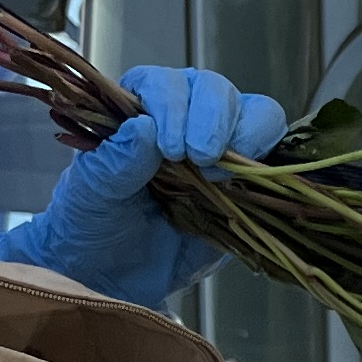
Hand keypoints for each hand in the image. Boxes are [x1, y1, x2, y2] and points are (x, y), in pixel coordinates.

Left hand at [0, 63, 283, 305]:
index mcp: (139, 111)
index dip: (173, 106)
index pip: (164, 84)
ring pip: (254, 112)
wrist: (112, 277)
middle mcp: (183, 120)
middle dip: (212, 117)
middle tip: (200, 158)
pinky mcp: (246, 182)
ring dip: (247, 134)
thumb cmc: (92, 227)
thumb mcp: (90, 196)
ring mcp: (219, 149)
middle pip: (214, 90)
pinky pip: (271, 156)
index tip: (168, 147)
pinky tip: (244, 184)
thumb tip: (145, 128)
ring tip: (220, 173)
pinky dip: (268, 161)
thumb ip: (113, 162)